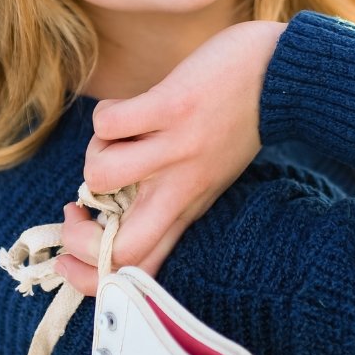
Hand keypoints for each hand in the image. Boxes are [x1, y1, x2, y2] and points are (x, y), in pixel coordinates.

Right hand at [55, 20, 285, 295]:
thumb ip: (168, 197)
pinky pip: (109, 122)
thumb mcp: (208, 176)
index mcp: (188, 210)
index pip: (139, 270)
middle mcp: (182, 190)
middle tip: (78, 208)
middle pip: (118, 248)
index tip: (69, 256)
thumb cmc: (236, 124)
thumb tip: (106, 205)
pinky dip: (105, 116)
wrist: (284, 77)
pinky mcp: (171, 108)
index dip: (90, 277)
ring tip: (114, 143)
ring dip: (93, 156)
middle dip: (78, 238)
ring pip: (102, 175)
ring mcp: (177, 149)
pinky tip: (127, 110)